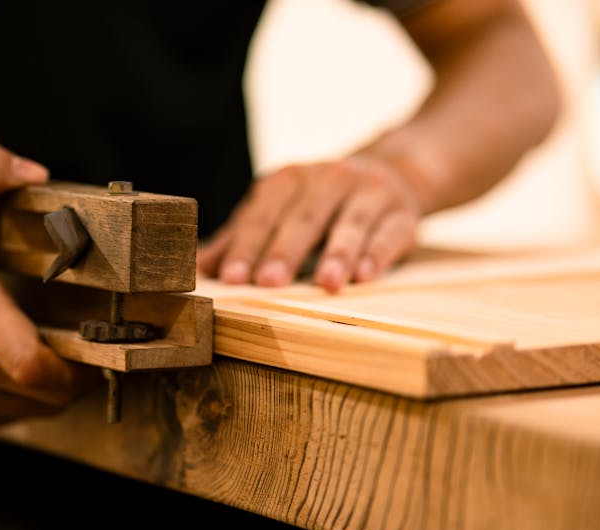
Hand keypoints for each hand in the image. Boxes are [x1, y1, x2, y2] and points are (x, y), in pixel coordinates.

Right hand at [0, 138, 99, 430]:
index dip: (79, 367)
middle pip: (48, 395)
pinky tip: (23, 372)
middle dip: (78, 375)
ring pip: (31, 411)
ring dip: (53, 390)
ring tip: (61, 358)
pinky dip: (24, 401)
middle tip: (90, 348)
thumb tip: (35, 171)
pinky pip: (5, 419)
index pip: (35, 366)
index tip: (100, 347)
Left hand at [197, 156, 421, 292]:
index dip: (246, 245)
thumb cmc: (318, 204)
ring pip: (351, 223)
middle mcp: (328, 178)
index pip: (262, 214)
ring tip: (326, 284)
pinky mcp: (402, 212)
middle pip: (303, 218)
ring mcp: (368, 192)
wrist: (390, 174)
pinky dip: (377, 254)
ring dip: (338, 253)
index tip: (232, 277)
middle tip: (268, 283)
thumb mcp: (278, 212)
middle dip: (285, 251)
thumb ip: (239, 239)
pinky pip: (390, 232)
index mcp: (289, 180)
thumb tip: (197, 270)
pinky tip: (365, 276)